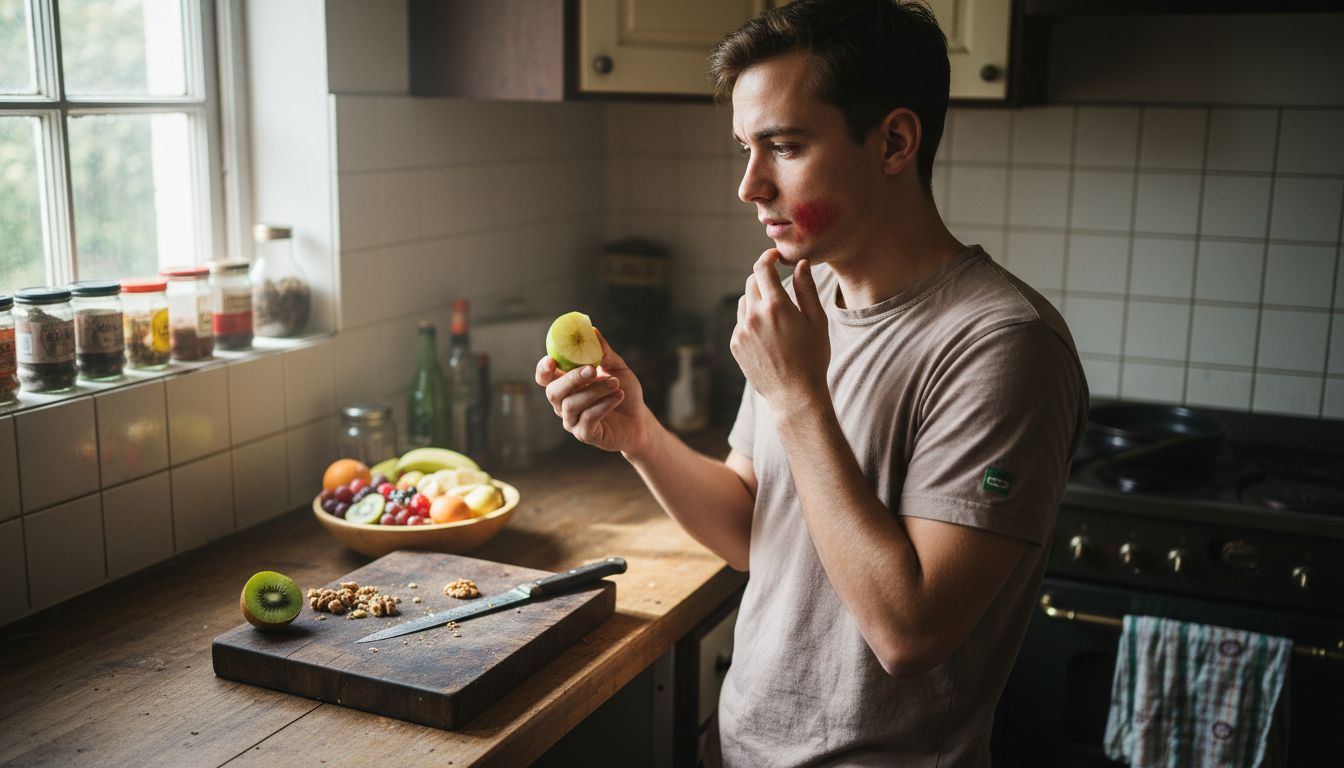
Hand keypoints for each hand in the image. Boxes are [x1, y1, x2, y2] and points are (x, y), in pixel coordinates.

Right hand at [536, 328, 652, 454]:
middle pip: (553, 391)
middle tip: (592, 370)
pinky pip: (588, 419)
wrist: (639, 419)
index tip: (551, 360)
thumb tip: (592, 331)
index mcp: (566, 384)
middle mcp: (564, 404)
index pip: (545, 377)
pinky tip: (618, 396)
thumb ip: (603, 352)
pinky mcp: (585, 434)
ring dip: (595, 391)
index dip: (543, 369)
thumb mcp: (616, 368)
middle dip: (572, 379)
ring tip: (616, 383)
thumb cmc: (623, 391)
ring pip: (572, 404)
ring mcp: (572, 421)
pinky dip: (604, 405)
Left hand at [731, 249, 830, 406]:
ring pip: (745, 301)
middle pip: (752, 282)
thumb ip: (806, 289)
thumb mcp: (817, 321)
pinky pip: (740, 322)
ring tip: (777, 319)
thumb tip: (801, 263)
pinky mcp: (735, 344)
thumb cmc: (812, 357)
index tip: (774, 256)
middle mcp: (754, 316)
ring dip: (757, 301)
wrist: (795, 395)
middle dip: (765, 279)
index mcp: (776, 306)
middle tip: (780, 290)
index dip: (768, 257)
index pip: (763, 268)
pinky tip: (769, 337)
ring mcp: (741, 331)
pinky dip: (751, 321)